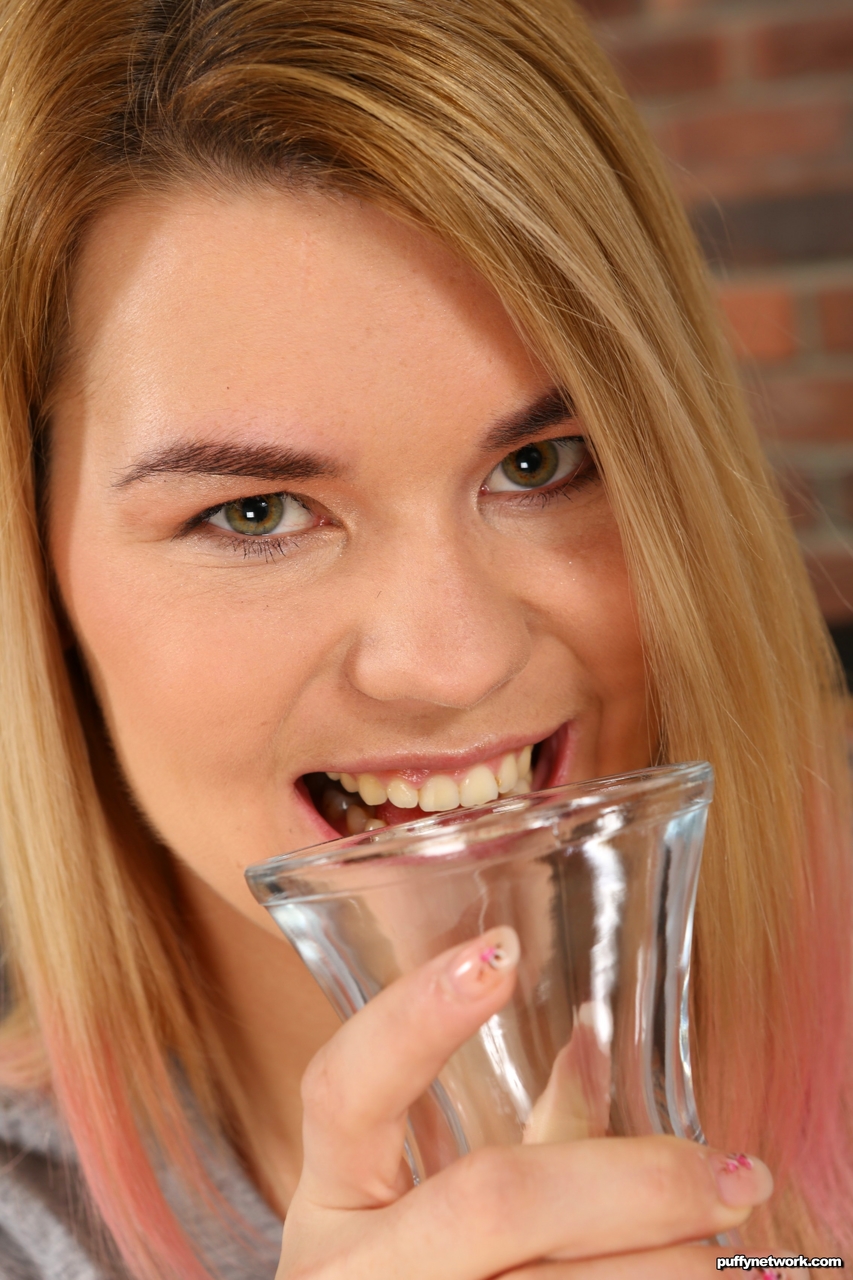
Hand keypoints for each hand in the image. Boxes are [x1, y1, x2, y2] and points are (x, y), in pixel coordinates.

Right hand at [277, 927, 771, 1277]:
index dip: (414, 1016)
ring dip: (671, 1263)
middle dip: (632, 1181)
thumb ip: (519, 1131)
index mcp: (331, 1199)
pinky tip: (702, 1278)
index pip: (344, 1088)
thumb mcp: (432, 1209)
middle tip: (734, 1173)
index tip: (501, 949)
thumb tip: (592, 1041)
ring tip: (737, 1244)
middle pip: (491, 1198)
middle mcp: (349, 1270)